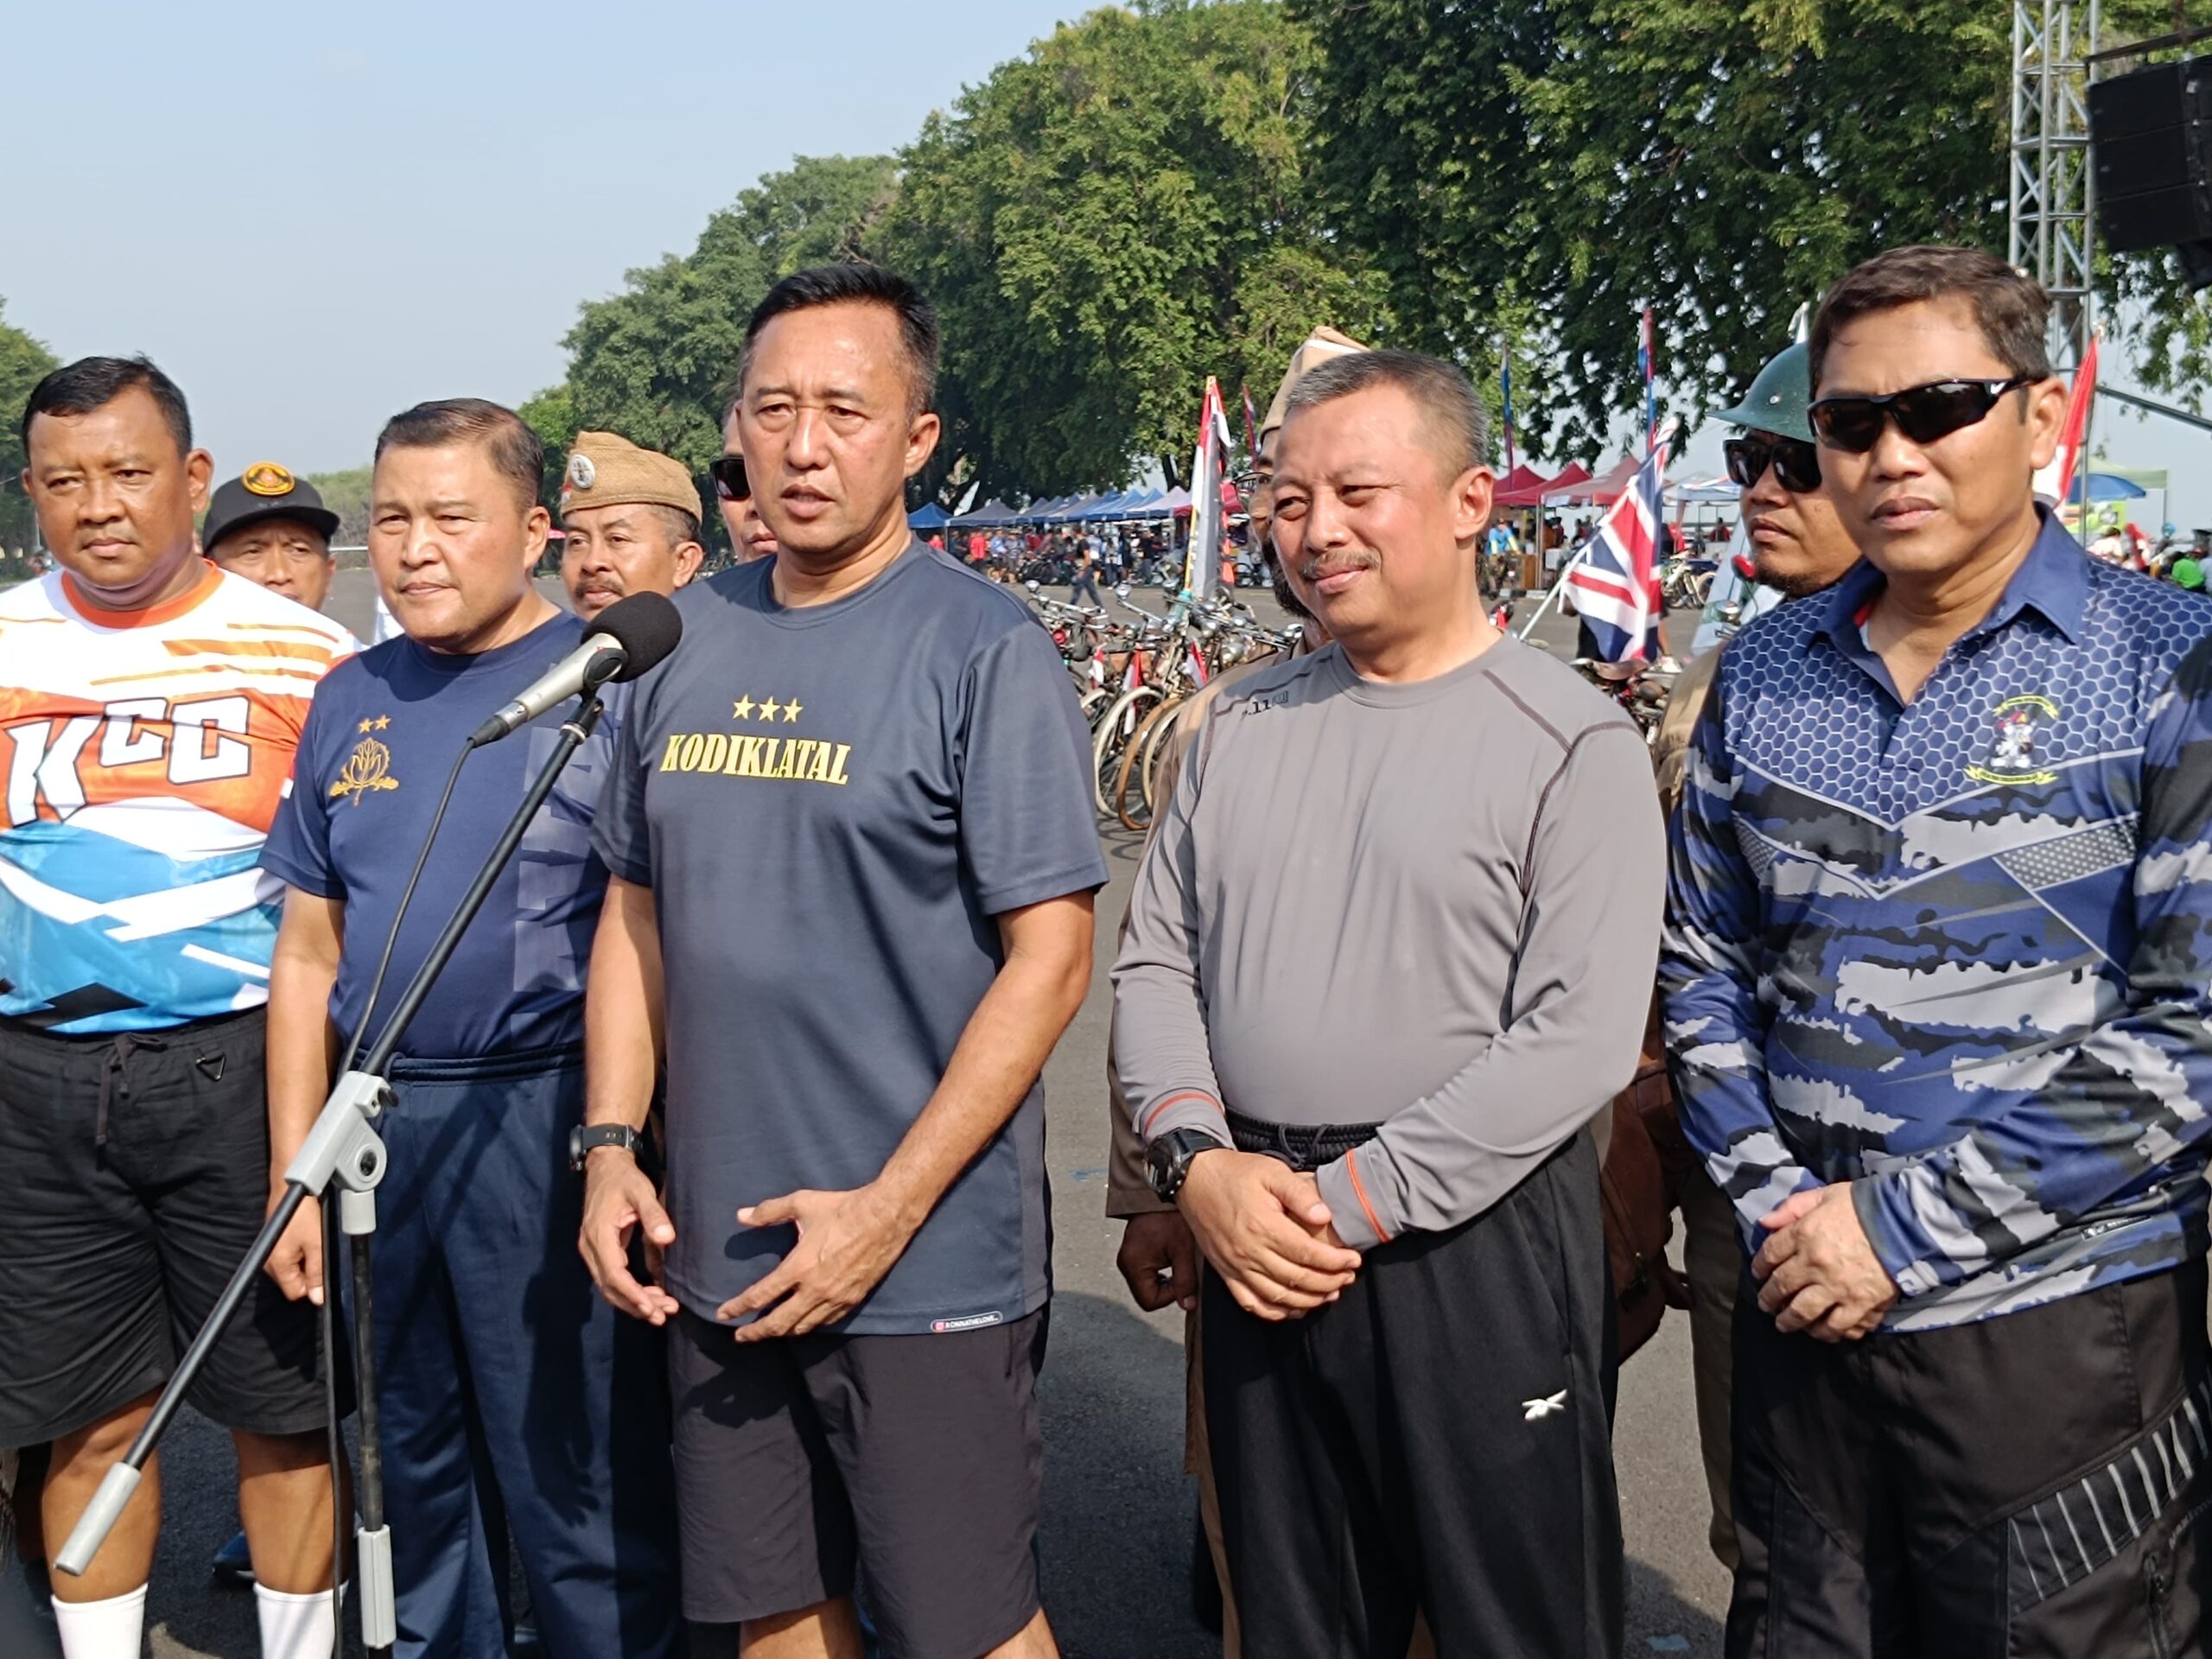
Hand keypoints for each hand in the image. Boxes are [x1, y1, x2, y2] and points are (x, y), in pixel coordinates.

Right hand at [265, 1187, 324, 1304]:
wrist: (290, 1188)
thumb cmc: (302, 1213)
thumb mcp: (317, 1245)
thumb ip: (317, 1273)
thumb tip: (317, 1298)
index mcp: (277, 1266)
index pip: (295, 1292)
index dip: (312, 1286)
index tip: (322, 1270)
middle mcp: (269, 1263)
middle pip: (293, 1281)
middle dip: (309, 1272)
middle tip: (317, 1251)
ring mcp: (270, 1253)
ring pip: (293, 1269)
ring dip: (305, 1260)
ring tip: (311, 1241)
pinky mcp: (274, 1244)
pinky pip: (289, 1257)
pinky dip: (300, 1251)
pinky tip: (306, 1237)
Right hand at [579, 1149, 680, 1324]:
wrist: (605, 1165)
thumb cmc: (624, 1178)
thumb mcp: (641, 1191)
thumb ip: (654, 1215)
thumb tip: (667, 1239)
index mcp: (598, 1235)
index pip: (613, 1275)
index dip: (632, 1295)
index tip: (652, 1309)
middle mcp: (590, 1247)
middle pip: (610, 1287)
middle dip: (635, 1304)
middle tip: (663, 1316)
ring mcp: (592, 1250)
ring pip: (609, 1286)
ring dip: (633, 1301)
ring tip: (661, 1311)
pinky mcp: (599, 1250)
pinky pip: (612, 1277)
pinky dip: (630, 1290)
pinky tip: (650, 1296)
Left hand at [721, 1184, 919, 1339]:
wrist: (886, 1216)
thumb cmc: (842, 1208)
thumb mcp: (802, 1203)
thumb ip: (769, 1211)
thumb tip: (741, 1216)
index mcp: (799, 1267)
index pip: (760, 1296)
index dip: (737, 1308)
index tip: (723, 1314)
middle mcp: (815, 1289)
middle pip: (778, 1324)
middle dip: (755, 1332)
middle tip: (740, 1336)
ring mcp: (835, 1298)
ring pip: (802, 1327)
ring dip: (781, 1333)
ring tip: (768, 1332)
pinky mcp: (853, 1299)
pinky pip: (825, 1322)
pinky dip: (808, 1325)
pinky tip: (802, 1323)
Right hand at [1117, 1211, 1200, 1312]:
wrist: (1163, 1191)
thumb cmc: (1171, 1215)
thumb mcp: (1184, 1250)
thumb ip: (1186, 1281)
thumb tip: (1188, 1305)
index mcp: (1134, 1263)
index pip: (1150, 1301)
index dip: (1170, 1297)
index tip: (1183, 1282)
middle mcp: (1126, 1263)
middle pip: (1147, 1295)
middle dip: (1168, 1289)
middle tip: (1182, 1270)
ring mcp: (1128, 1258)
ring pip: (1147, 1285)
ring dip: (1165, 1280)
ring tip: (1176, 1261)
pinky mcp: (1134, 1253)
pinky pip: (1146, 1274)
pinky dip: (1160, 1272)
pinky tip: (1170, 1258)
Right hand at [1176, 1150, 1360, 1320]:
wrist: (1193, 1178)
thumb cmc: (1235, 1173)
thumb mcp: (1271, 1171)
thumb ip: (1300, 1193)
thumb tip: (1325, 1216)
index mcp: (1263, 1226)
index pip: (1308, 1254)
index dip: (1336, 1262)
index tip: (1354, 1260)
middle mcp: (1249, 1252)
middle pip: (1298, 1279)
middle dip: (1329, 1282)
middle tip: (1348, 1277)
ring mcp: (1235, 1266)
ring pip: (1278, 1297)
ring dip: (1308, 1301)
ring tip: (1330, 1293)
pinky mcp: (1225, 1273)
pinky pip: (1251, 1303)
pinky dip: (1275, 1312)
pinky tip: (1294, 1309)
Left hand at [1754, 1182, 1898, 1340]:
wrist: (1908, 1223)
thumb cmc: (1865, 1205)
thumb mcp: (1825, 1195)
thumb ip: (1792, 1207)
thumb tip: (1765, 1222)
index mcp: (1804, 1235)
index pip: (1770, 1254)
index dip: (1759, 1266)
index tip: (1758, 1274)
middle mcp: (1816, 1264)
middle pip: (1781, 1287)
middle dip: (1768, 1299)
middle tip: (1766, 1305)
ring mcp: (1838, 1288)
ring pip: (1803, 1313)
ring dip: (1790, 1321)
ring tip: (1784, 1324)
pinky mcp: (1862, 1305)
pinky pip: (1838, 1327)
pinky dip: (1826, 1332)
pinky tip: (1820, 1332)